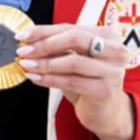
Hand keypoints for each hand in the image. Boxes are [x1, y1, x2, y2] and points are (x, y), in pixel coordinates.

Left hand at [16, 24, 134, 139]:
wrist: (106, 111)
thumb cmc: (88, 81)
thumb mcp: (74, 59)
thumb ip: (57, 48)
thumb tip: (29, 41)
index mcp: (107, 35)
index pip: (70, 27)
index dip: (44, 30)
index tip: (24, 35)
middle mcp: (115, 50)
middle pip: (74, 39)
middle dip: (45, 44)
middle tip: (24, 50)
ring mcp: (112, 70)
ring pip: (73, 61)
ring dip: (45, 63)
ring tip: (27, 65)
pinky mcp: (105, 90)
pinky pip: (72, 81)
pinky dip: (50, 79)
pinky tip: (36, 78)